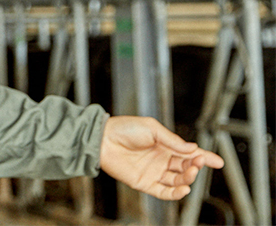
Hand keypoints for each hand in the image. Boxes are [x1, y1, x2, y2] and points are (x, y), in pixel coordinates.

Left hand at [99, 116, 223, 199]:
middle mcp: (161, 160)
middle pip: (186, 168)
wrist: (102, 138)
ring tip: (191, 172)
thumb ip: (172, 140)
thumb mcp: (151, 128)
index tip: (218, 161)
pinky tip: (184, 189)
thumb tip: (192, 148)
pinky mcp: (145, 183)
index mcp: (165, 146)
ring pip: (178, 181)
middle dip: (196, 166)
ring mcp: (154, 172)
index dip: (204, 157)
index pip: (189, 153)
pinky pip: (164, 192)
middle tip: (199, 161)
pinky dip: (176, 193)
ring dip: (188, 179)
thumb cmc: (124, 129)